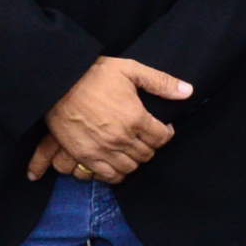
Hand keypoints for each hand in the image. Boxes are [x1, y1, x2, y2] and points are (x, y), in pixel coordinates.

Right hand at [36, 57, 192, 182]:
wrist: (57, 83)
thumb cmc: (93, 74)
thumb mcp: (130, 69)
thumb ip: (160, 82)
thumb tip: (188, 91)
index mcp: (136, 117)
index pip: (161, 137)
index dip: (165, 133)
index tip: (160, 128)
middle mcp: (122, 138)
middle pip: (147, 154)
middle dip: (150, 146)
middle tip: (145, 137)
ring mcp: (103, 150)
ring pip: (130, 168)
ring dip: (134, 160)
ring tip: (131, 149)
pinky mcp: (86, 156)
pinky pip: (108, 176)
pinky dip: (116, 173)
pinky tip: (116, 163)